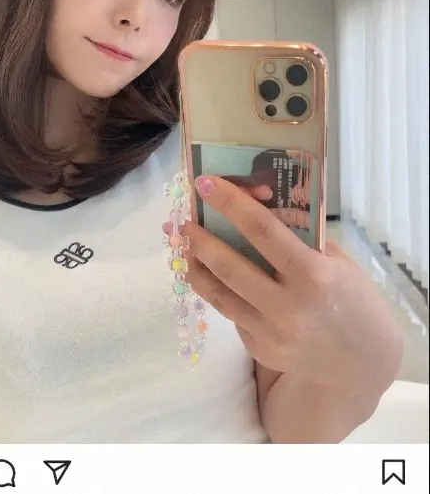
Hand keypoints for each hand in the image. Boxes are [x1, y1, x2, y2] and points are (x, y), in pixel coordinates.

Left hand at [184, 175, 402, 394]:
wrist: (359, 362)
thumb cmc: (352, 299)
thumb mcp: (336, 261)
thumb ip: (298, 237)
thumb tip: (256, 207)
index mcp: (313, 274)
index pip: (262, 230)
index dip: (230, 203)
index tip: (206, 183)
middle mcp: (289, 306)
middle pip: (229, 266)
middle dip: (201, 239)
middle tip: (186, 221)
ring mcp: (271, 333)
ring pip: (218, 294)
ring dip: (196, 266)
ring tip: (188, 246)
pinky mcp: (260, 349)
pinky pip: (232, 313)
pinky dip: (219, 290)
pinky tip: (214, 275)